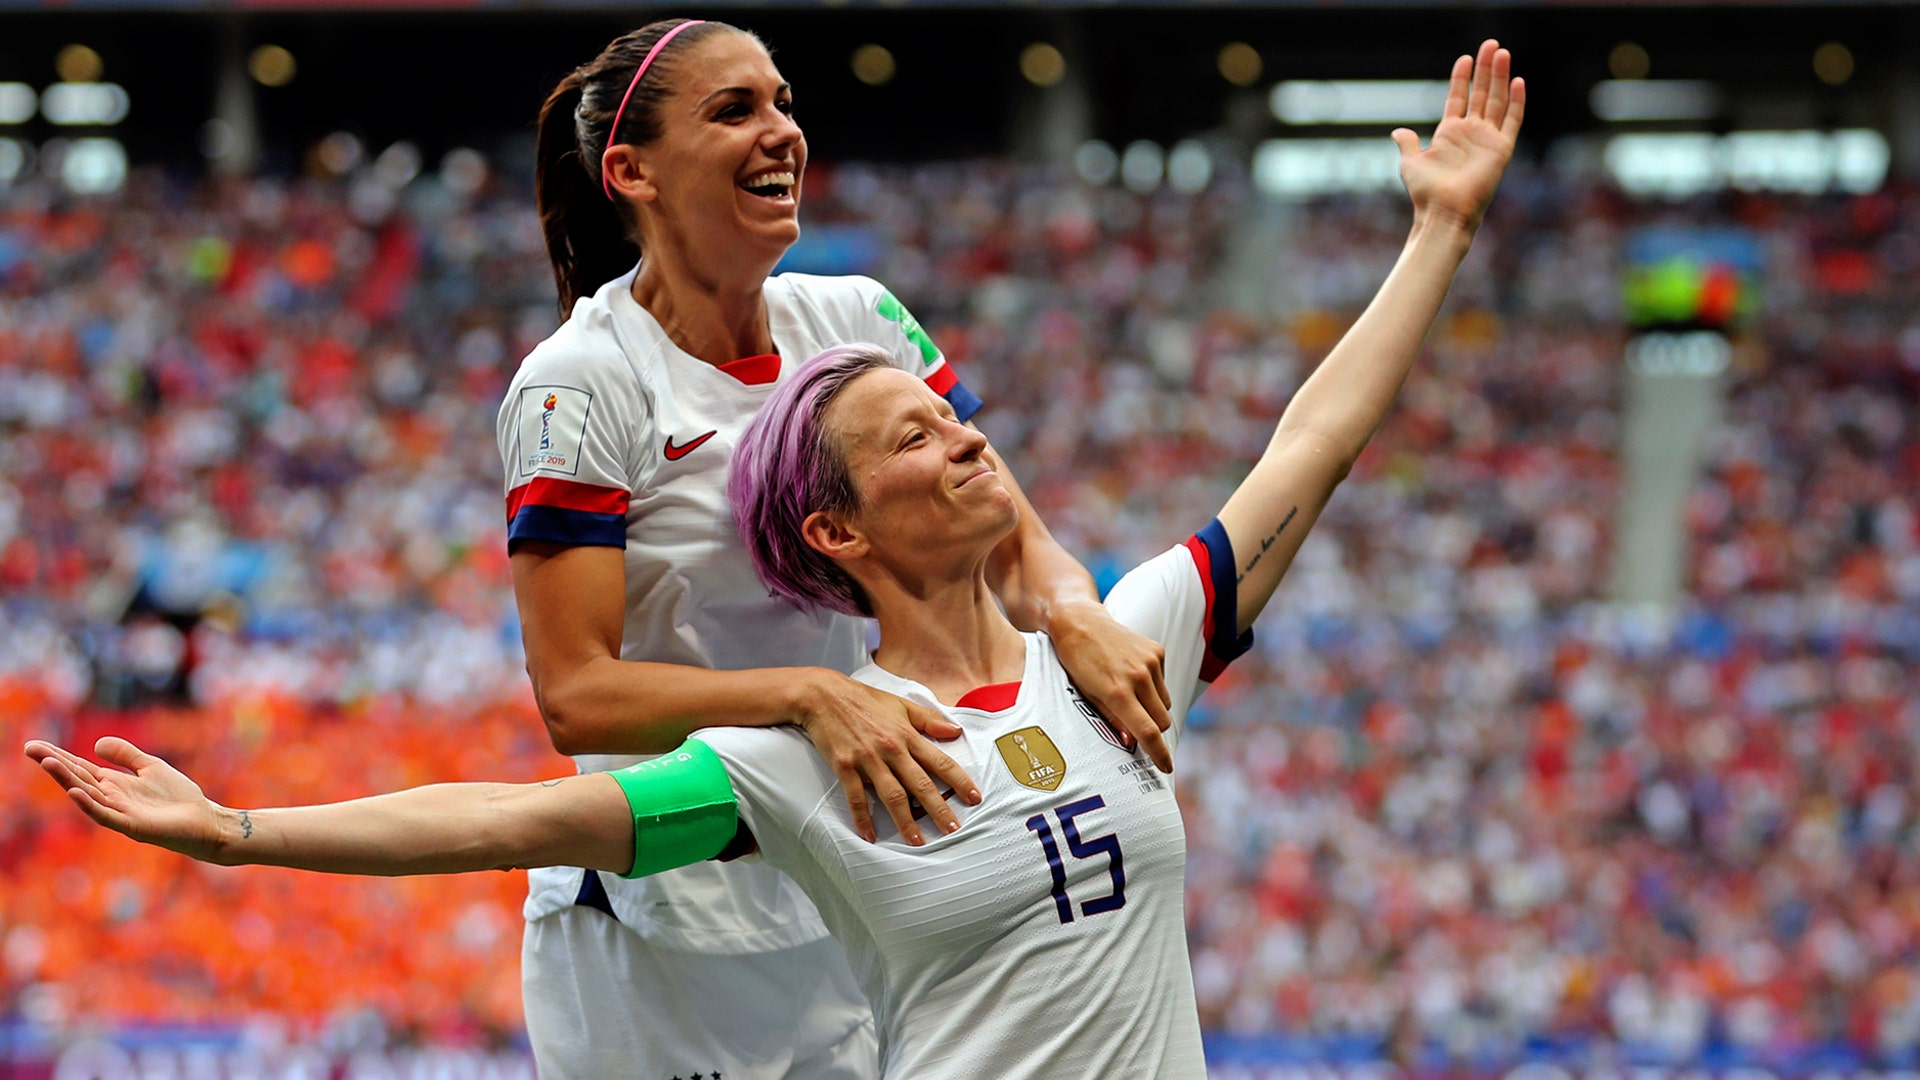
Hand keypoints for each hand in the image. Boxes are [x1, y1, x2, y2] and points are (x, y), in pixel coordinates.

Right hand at [24, 737, 229, 861]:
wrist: (204, 821)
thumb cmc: (178, 798)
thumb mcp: (151, 767)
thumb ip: (126, 755)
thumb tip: (96, 743)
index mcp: (114, 785)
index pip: (81, 768)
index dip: (59, 756)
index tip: (35, 745)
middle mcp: (112, 799)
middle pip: (78, 779)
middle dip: (55, 764)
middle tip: (29, 748)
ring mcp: (120, 813)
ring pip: (87, 795)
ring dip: (67, 780)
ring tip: (47, 763)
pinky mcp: (132, 826)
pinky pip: (106, 816)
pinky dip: (89, 804)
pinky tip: (75, 792)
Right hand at [792, 670, 982, 845]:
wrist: (823, 695)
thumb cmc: (863, 699)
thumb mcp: (900, 704)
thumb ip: (929, 719)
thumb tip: (955, 731)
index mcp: (907, 735)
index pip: (940, 761)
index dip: (959, 781)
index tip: (974, 798)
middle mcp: (891, 749)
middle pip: (920, 784)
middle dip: (938, 809)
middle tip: (952, 829)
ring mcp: (868, 759)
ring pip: (892, 795)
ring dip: (906, 821)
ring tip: (917, 841)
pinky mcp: (845, 767)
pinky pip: (856, 798)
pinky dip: (863, 818)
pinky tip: (870, 835)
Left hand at [1047, 599, 1173, 772]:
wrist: (1080, 622)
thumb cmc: (1077, 663)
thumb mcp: (1086, 696)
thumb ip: (1112, 719)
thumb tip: (1132, 742)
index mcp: (1117, 692)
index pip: (1148, 732)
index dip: (1159, 754)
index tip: (1166, 767)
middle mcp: (1138, 676)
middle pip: (1162, 720)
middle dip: (1154, 730)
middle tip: (1138, 728)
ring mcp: (1150, 661)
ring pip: (1165, 703)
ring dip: (1154, 708)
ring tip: (1130, 696)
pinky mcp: (1157, 650)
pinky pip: (1163, 682)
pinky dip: (1153, 687)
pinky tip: (1132, 677)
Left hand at [1391, 40, 1524, 234]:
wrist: (1443, 212)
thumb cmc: (1425, 192)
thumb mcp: (1410, 162)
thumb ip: (1407, 143)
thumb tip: (1398, 131)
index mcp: (1450, 134)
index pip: (1458, 98)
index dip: (1461, 78)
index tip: (1465, 58)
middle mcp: (1471, 133)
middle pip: (1481, 93)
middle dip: (1485, 69)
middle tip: (1490, 44)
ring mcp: (1488, 139)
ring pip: (1497, 101)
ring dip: (1500, 77)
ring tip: (1502, 52)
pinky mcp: (1501, 149)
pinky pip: (1512, 121)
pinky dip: (1516, 102)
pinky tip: (1517, 81)